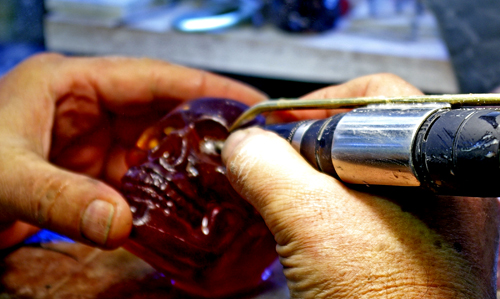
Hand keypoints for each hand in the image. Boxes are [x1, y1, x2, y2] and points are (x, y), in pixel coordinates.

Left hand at [0, 53, 265, 249]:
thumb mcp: (4, 174)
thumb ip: (59, 197)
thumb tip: (117, 220)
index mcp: (72, 83)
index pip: (156, 76)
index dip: (206, 85)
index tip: (247, 101)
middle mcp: (87, 108)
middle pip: (164, 111)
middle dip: (206, 128)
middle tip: (248, 147)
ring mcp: (90, 142)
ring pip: (154, 147)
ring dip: (186, 163)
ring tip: (226, 178)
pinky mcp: (88, 174)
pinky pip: (138, 178)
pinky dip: (161, 192)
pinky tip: (182, 206)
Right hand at [222, 74, 498, 297]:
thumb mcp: (309, 222)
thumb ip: (267, 167)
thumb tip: (243, 143)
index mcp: (434, 162)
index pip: (372, 94)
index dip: (313, 106)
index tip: (277, 128)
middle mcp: (443, 185)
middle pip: (365, 134)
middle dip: (310, 150)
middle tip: (278, 168)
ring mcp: (435, 216)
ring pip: (363, 171)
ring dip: (318, 181)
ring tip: (289, 201)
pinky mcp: (418, 243)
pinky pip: (370, 203)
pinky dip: (333, 206)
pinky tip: (309, 227)